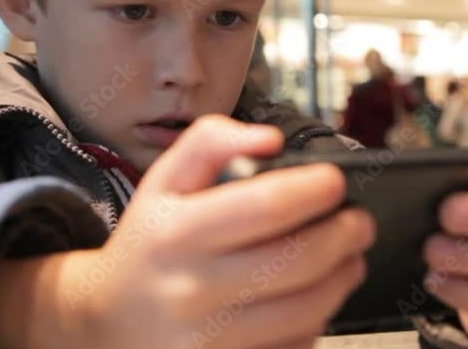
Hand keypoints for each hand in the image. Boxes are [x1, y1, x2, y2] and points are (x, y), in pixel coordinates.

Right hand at [0, 115, 374, 348]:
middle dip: (345, 235)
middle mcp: (192, 288)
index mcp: (177, 232)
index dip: (315, 189)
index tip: (335, 181)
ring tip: (348, 257)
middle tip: (358, 221)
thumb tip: (266, 139)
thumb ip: (210, 141)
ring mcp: (210, 338)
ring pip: (307, 308)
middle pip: (299, 260)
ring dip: (343, 277)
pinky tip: (314, 295)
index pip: (266, 206)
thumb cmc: (148, 243)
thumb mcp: (162, 180)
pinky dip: (317, 318)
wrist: (109, 318)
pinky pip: (294, 344)